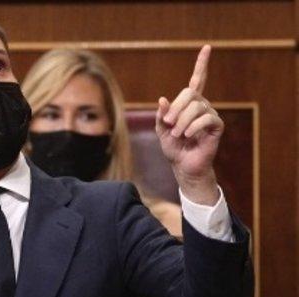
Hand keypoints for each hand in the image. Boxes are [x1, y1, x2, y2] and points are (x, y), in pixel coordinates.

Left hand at [156, 44, 222, 203]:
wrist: (183, 166)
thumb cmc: (173, 148)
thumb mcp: (161, 131)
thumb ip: (162, 115)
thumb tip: (163, 99)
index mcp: (189, 104)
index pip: (197, 80)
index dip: (202, 64)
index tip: (207, 47)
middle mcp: (202, 106)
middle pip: (190, 93)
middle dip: (176, 108)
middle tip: (168, 124)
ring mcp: (211, 115)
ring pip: (196, 107)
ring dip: (182, 122)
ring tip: (177, 135)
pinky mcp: (217, 126)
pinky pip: (206, 119)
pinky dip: (192, 127)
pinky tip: (187, 136)